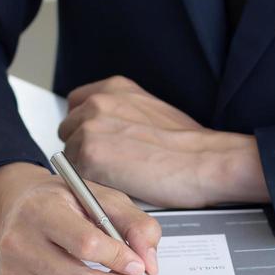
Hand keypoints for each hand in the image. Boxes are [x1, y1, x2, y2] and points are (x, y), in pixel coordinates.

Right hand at [0, 162, 161, 274]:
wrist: (19, 209)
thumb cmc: (65, 203)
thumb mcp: (104, 199)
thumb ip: (136, 225)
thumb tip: (150, 265)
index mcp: (42, 210)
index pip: (86, 244)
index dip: (119, 259)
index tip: (138, 265)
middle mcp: (21, 242)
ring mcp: (15, 272)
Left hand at [59, 76, 268, 207]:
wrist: (206, 161)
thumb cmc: (190, 146)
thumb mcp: (152, 112)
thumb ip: (123, 115)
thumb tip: (111, 133)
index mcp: (114, 88)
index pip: (77, 106)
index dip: (86, 128)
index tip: (100, 142)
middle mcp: (98, 102)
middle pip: (68, 131)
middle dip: (84, 149)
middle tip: (112, 166)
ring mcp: (90, 127)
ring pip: (70, 156)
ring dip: (88, 169)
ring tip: (121, 178)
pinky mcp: (90, 155)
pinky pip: (77, 177)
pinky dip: (93, 186)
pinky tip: (120, 186)